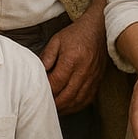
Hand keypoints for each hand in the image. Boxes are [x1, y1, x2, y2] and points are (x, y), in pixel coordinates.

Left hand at [39, 0, 107, 114]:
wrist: (99, 29)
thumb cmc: (76, 34)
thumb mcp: (56, 40)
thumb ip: (46, 57)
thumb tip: (38, 73)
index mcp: (71, 60)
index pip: (56, 83)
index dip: (46, 91)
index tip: (38, 93)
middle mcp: (83, 71)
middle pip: (66, 96)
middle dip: (54, 103)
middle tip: (43, 105)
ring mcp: (92, 78)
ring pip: (77, 101)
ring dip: (64, 108)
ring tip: (54, 109)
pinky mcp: (98, 81)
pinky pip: (87, 100)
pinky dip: (76, 106)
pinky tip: (67, 107)